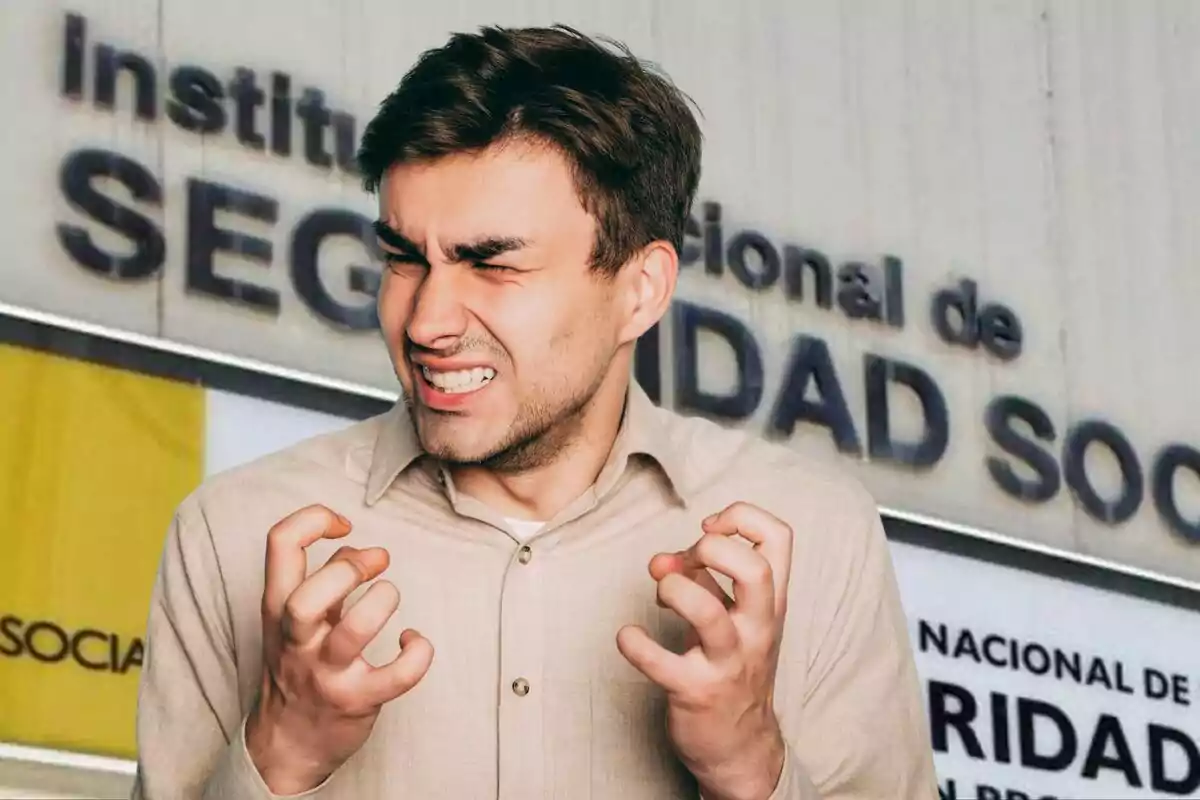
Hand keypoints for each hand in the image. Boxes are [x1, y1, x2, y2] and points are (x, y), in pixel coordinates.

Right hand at [245, 504, 433, 793]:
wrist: (285, 746)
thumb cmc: (296, 670)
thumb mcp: (295, 620)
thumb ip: (324, 579)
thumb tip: (359, 549)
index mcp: (277, 608)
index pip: (279, 543)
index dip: (314, 518)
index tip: (344, 526)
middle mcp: (297, 640)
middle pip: (308, 595)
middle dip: (349, 569)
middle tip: (375, 564)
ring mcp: (326, 672)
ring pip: (355, 630)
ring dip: (384, 602)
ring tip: (390, 599)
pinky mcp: (358, 700)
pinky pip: (398, 675)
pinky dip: (418, 652)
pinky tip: (413, 641)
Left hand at [616, 502, 793, 799]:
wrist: (740, 746)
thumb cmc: (732, 667)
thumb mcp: (728, 616)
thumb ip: (698, 579)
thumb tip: (660, 559)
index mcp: (770, 602)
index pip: (779, 537)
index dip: (741, 517)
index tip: (708, 529)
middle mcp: (756, 628)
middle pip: (755, 569)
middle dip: (712, 549)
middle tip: (686, 563)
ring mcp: (728, 661)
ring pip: (708, 613)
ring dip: (674, 591)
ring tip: (661, 596)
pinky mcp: (695, 691)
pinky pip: (660, 663)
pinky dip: (635, 643)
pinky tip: (628, 637)